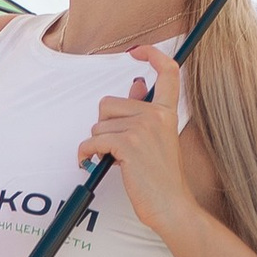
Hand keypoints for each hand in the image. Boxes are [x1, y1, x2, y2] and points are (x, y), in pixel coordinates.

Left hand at [80, 47, 196, 238]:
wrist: (170, 205)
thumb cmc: (159, 176)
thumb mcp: (156, 139)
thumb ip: (144, 111)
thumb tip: (137, 84)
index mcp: (166, 113)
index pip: (167, 72)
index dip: (151, 54)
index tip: (136, 51)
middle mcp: (157, 115)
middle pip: (108, 102)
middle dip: (103, 126)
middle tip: (115, 147)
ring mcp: (143, 128)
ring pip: (98, 124)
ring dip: (96, 143)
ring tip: (111, 159)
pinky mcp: (128, 144)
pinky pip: (92, 140)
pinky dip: (85, 153)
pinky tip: (91, 163)